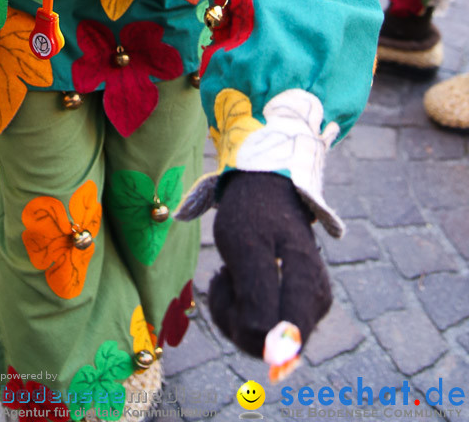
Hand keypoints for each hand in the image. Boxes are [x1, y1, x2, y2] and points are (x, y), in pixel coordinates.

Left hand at [208, 172, 331, 357]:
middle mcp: (315, 302)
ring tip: (225, 272)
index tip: (226, 279)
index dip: (244, 324)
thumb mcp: (245, 248)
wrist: (265, 188)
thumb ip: (257, 297)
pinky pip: (258, 329)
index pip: (278, 339)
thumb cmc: (253, 213)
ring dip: (229, 311)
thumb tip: (269, 349)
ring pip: (258, 339)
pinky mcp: (293, 307)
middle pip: (266, 344)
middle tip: (222, 274)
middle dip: (233, 316)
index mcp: (309, 285)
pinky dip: (234, 308)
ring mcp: (306, 306)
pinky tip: (230, 278)